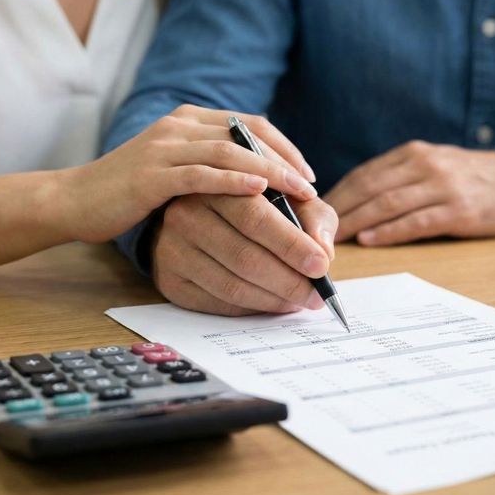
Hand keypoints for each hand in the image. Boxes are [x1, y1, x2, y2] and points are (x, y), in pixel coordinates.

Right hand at [58, 105, 316, 242]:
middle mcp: (179, 126)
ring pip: (229, 152)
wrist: (76, 199)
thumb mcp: (174, 169)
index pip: (249, 124)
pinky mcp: (151, 175)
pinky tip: (257, 191)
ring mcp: (163, 148)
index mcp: (188, 121)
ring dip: (270, 171)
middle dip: (285, 160)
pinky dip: (232, 181)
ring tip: (299, 191)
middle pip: (246, 135)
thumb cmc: (130, 190)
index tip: (307, 173)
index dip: (284, 146)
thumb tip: (257, 182)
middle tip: (312, 187)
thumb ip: (208, 165)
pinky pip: (199, 174)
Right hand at [152, 193, 337, 315]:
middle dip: (288, 280)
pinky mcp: (170, 280)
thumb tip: (323, 251)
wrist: (194, 220)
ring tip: (300, 301)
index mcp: (217, 186)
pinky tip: (272, 303)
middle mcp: (187, 215)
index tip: (321, 265)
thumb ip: (312, 216)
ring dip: (273, 299)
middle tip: (316, 294)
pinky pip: (217, 302)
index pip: (256, 217)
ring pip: (232, 285)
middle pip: (244, 256)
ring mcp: (173, 249)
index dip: (291, 244)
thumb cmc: (249, 208)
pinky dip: (251, 308)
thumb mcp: (285, 199)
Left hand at [324, 141, 494, 245]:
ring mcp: (441, 187)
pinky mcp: (457, 211)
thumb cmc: (460, 177)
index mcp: (410, 154)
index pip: (363, 174)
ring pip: (387, 204)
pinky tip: (368, 240)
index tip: (313, 211)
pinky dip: (388, 232)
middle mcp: (423, 165)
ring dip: (356, 222)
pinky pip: (415, 222)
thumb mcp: (426, 165)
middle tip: (314, 228)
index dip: (336, 194)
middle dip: (339, 210)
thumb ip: (391, 177)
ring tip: (333, 238)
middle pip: (369, 188)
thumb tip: (347, 200)